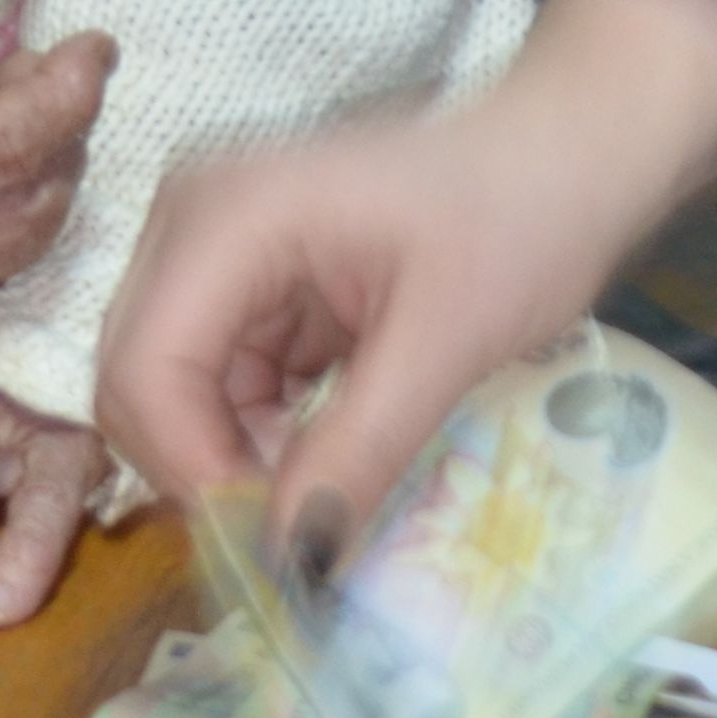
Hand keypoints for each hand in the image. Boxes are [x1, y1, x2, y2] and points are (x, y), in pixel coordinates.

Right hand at [97, 0, 716, 560]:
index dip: (191, 471)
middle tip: (300, 533)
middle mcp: (193, 221)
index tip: (274, 544)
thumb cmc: (524, 218)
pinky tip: (333, 450)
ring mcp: (217, 248)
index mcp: (228, 214)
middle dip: (207, 470)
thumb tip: (295, 566)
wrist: (575, 151)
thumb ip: (360, 449)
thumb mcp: (449, 342)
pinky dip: (262, 434)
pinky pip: (220, 381)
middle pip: (141, 383)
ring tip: (331, 492)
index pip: (144, 369)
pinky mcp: (249, 278)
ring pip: (175, 394)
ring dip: (237, 459)